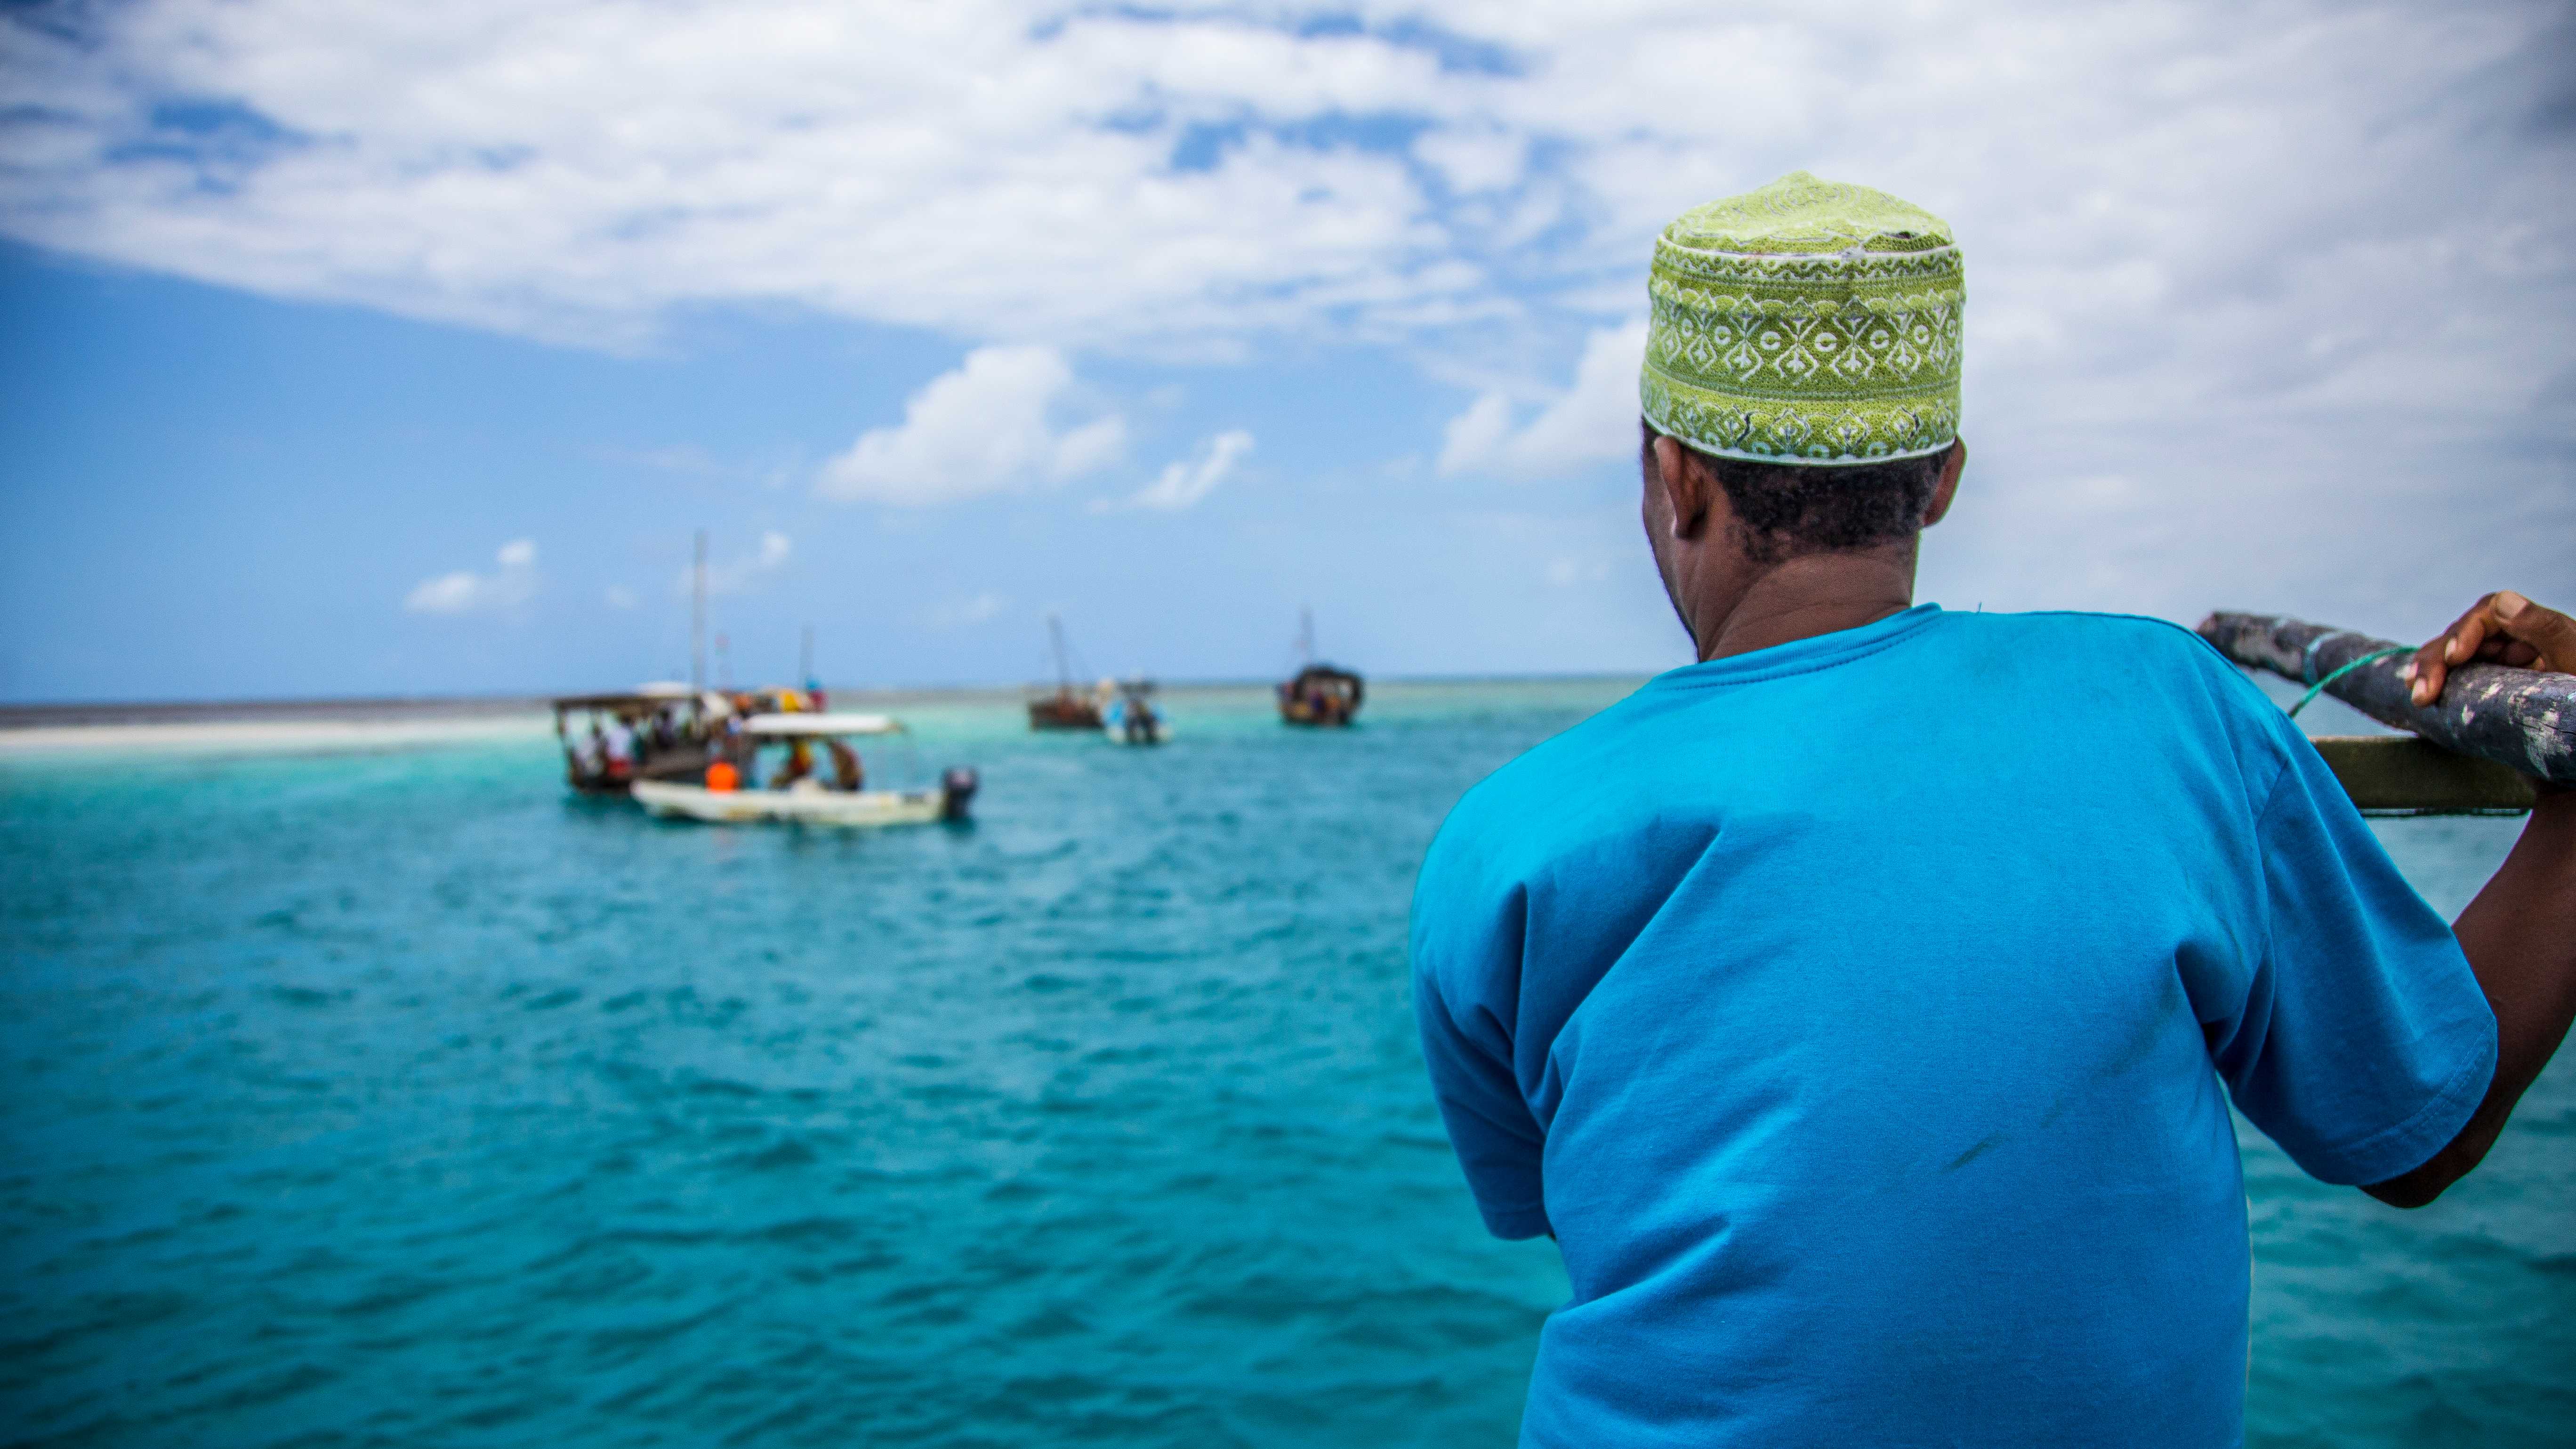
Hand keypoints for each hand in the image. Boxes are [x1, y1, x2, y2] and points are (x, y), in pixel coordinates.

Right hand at [2407, 591, 2574, 707]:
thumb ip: (2548, 630)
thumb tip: (2503, 601)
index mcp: (2540, 631)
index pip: (2491, 613)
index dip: (2466, 630)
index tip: (2455, 658)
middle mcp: (2520, 645)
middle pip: (2465, 635)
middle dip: (2438, 658)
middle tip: (2423, 690)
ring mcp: (2504, 669)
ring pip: (2455, 658)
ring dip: (2430, 671)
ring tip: (2417, 693)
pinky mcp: (2493, 695)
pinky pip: (2460, 681)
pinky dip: (2438, 685)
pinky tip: (2423, 697)